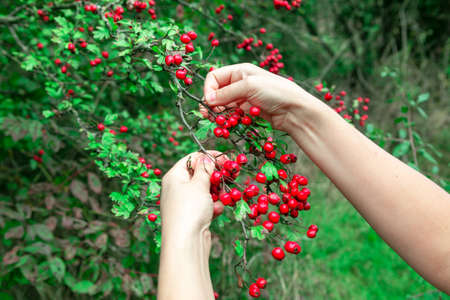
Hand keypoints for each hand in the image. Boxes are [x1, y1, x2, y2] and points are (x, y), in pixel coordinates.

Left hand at [160, 151, 224, 234]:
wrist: (185, 243)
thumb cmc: (189, 209)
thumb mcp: (199, 184)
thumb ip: (205, 169)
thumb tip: (207, 158)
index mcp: (174, 176)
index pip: (191, 159)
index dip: (208, 157)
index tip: (225, 158)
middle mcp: (177, 188)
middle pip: (200, 175)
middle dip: (215, 177)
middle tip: (230, 176)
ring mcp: (185, 203)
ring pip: (206, 190)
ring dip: (217, 193)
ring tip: (222, 197)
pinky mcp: (193, 215)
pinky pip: (206, 205)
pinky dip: (213, 206)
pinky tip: (216, 211)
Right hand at [202, 63, 320, 131]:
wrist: (295, 111)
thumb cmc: (276, 92)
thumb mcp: (249, 87)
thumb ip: (226, 93)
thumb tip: (207, 100)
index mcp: (240, 71)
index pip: (214, 77)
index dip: (209, 90)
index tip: (209, 103)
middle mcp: (240, 83)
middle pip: (217, 92)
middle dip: (212, 104)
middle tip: (208, 116)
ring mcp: (244, 97)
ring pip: (224, 105)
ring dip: (219, 113)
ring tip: (219, 122)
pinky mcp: (249, 111)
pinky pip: (233, 115)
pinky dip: (229, 119)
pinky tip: (230, 124)